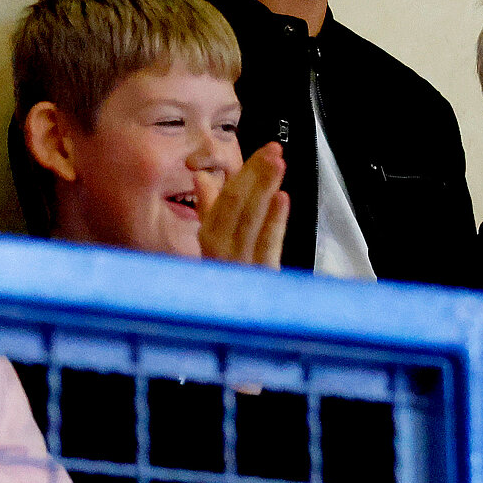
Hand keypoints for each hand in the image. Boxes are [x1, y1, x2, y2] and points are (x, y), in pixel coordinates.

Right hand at [197, 143, 288, 268]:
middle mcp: (220, 250)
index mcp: (211, 237)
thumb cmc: (226, 280)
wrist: (238, 333)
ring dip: (264, 187)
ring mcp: (239, 265)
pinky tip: (281, 197)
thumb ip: (209, 210)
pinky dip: (274, 220)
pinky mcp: (259, 276)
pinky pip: (266, 245)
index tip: (265, 151)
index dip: (247, 172)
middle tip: (273, 149)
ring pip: (250, 219)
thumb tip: (201, 177)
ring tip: (278, 163)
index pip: (227, 197)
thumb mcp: (215, 244)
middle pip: (236, 204)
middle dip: (255, 173)